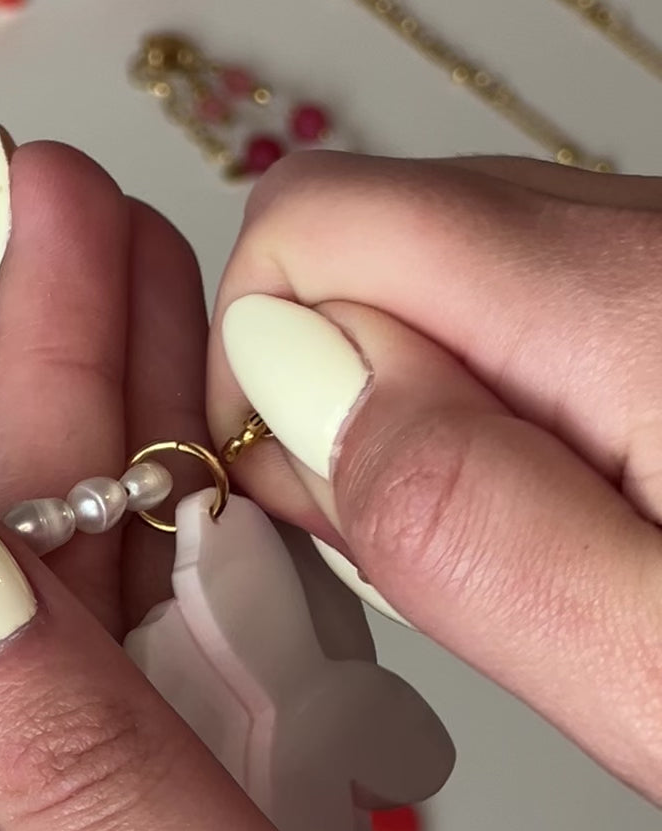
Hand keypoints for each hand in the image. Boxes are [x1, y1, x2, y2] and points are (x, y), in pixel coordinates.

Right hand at [208, 152, 661, 803]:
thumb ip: (466, 527)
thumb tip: (305, 403)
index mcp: (636, 313)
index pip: (314, 232)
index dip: (261, 369)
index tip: (297, 503)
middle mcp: (648, 239)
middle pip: (357, 235)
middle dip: (316, 390)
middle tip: (380, 543)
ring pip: (420, 278)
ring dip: (391, 407)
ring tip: (473, 541)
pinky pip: (497, 312)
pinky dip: (462, 405)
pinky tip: (527, 504)